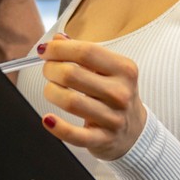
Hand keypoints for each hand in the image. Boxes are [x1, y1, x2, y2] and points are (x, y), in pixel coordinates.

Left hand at [39, 37, 146, 161]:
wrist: (134, 132)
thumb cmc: (115, 95)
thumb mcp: (108, 70)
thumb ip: (83, 53)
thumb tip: (57, 40)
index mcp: (124, 69)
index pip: (86, 52)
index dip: (59, 49)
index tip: (44, 51)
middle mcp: (120, 93)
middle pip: (72, 74)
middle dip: (50, 69)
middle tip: (47, 71)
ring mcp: (113, 118)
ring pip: (70, 101)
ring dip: (51, 92)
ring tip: (50, 90)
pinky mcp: (103, 139)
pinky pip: (75, 135)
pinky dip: (57, 127)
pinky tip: (48, 119)